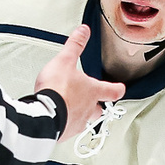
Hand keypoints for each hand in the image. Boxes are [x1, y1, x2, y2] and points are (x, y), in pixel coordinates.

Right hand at [39, 25, 123, 142]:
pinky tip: (57, 118)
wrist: (44, 114)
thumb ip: (75, 46)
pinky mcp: (64, 132)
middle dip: (97, 105)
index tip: (120, 88)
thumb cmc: (57, 90)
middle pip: (99, 109)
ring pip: (84, 120)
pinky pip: (68, 129)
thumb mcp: (65, 61)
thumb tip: (84, 31)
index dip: (117, 88)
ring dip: (79, 114)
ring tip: (70, 108)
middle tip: (93, 102)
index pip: (112, 90)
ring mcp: (77, 122)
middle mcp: (88, 109)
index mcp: (93, 91)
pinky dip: (65, 123)